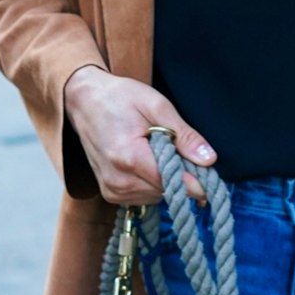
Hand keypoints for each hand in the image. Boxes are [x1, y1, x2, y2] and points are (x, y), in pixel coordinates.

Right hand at [64, 66, 216, 206]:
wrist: (83, 101)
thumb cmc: (120, 97)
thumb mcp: (157, 105)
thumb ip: (184, 135)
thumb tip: (209, 160)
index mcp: (129, 158)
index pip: (174, 184)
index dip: (197, 182)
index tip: (211, 177)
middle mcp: (118, 180)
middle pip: (167, 192)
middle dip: (181, 175)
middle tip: (180, 150)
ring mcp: (111, 190)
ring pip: (157, 196)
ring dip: (165, 179)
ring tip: (158, 150)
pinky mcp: (109, 193)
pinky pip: (144, 196)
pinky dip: (152, 182)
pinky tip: (147, 161)